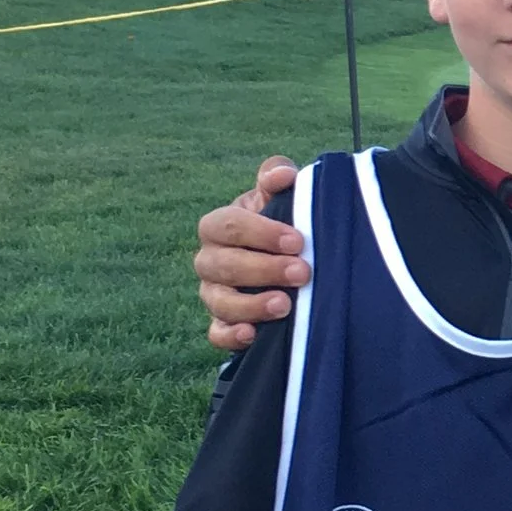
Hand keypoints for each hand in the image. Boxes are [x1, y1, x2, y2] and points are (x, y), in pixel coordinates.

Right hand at [196, 157, 306, 349]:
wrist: (284, 259)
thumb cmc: (279, 223)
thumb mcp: (278, 198)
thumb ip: (277, 178)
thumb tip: (283, 174)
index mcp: (219, 226)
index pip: (228, 226)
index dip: (260, 233)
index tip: (297, 241)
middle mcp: (210, 260)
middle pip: (223, 265)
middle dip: (263, 270)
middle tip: (302, 272)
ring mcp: (213, 293)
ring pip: (218, 301)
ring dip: (250, 305)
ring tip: (284, 306)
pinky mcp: (222, 323)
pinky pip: (216, 333)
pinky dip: (231, 336)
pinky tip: (252, 334)